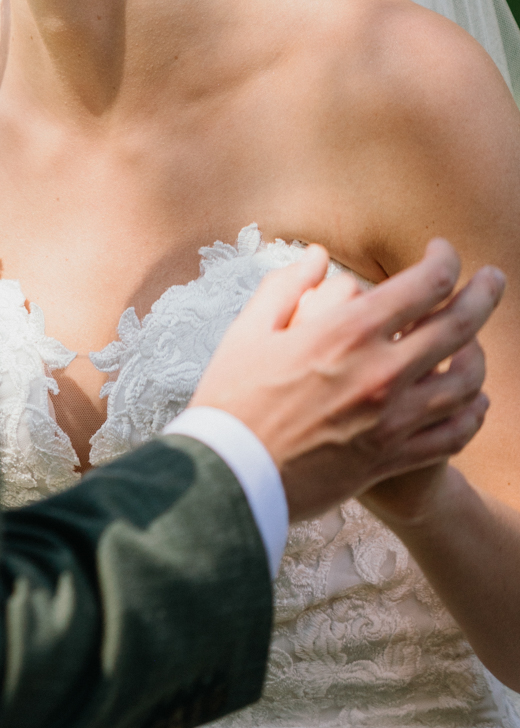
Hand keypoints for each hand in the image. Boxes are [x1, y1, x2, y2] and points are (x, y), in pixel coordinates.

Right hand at [190, 239, 503, 521]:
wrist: (234, 476)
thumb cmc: (234, 398)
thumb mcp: (249, 329)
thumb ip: (287, 285)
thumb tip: (319, 258)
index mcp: (347, 333)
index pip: (423, 285)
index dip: (443, 260)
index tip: (442, 251)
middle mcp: (382, 373)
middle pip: (458, 327)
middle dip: (483, 295)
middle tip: (495, 279)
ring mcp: (393, 420)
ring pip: (466, 383)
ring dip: (480, 356)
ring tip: (478, 344)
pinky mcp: (393, 458)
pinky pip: (454, 436)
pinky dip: (472, 415)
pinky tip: (472, 402)